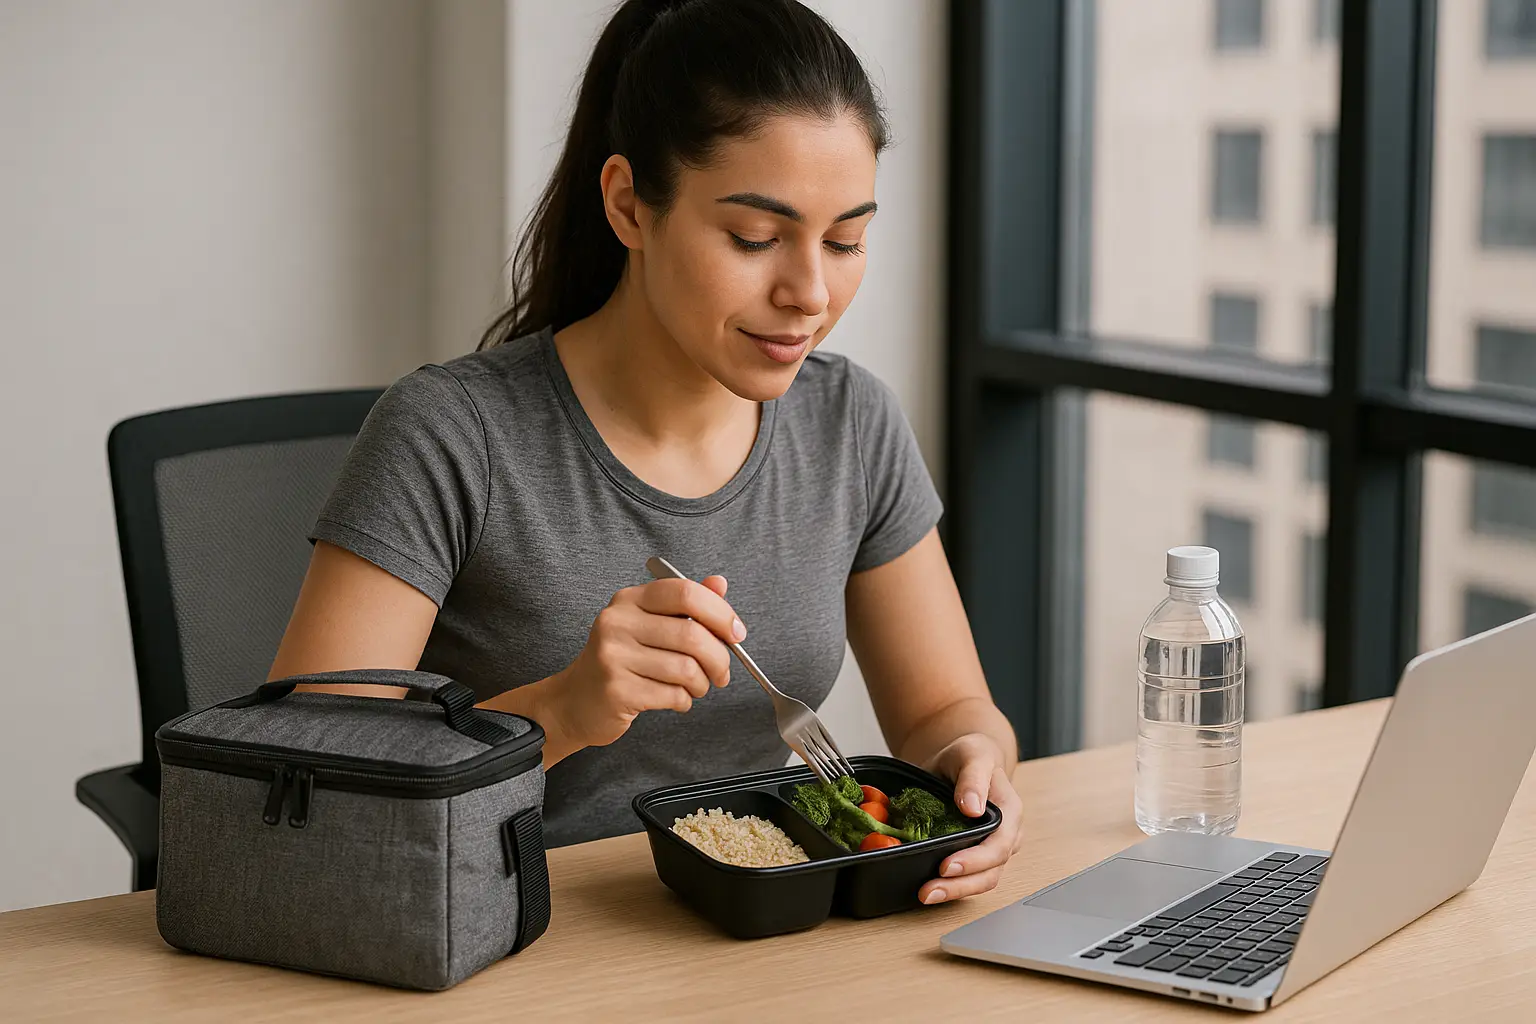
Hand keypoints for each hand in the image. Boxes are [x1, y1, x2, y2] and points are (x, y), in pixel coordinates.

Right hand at [543, 575, 743, 752]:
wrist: (574, 701)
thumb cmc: (620, 661)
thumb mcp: (649, 625)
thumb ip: (685, 604)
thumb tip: (720, 583)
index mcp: (630, 600)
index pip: (685, 593)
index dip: (720, 612)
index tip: (736, 633)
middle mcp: (618, 622)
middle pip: (692, 634)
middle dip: (719, 658)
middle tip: (721, 673)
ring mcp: (614, 656)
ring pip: (686, 669)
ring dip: (701, 684)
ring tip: (695, 687)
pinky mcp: (617, 690)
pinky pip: (673, 695)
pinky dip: (684, 701)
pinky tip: (676, 699)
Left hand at [918, 733, 1022, 904]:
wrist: (963, 760)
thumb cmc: (971, 755)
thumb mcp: (972, 754)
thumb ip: (973, 777)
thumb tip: (972, 807)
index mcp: (1010, 812)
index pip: (999, 845)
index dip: (975, 860)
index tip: (946, 866)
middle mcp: (1006, 835)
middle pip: (990, 871)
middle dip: (960, 885)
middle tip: (929, 891)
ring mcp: (990, 848)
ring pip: (979, 880)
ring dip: (953, 892)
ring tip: (925, 895)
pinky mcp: (973, 854)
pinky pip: (966, 877)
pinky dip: (948, 885)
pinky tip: (927, 887)